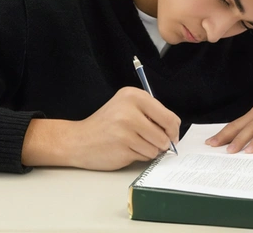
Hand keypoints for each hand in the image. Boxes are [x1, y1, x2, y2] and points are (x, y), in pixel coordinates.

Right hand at [22, 87, 179, 170]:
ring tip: (132, 143)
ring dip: (149, 150)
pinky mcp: (123, 146)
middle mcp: (130, 108)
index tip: (169, 135)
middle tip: (148, 141)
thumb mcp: (126, 107)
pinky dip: (139, 156)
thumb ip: (150, 114)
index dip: (172, 130)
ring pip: (157, 147)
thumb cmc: (106, 125)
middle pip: (166, 134)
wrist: (79, 139)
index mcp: (133, 95)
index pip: (169, 116)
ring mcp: (126, 128)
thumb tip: (174, 132)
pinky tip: (125, 149)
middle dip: (162, 142)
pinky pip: (146, 156)